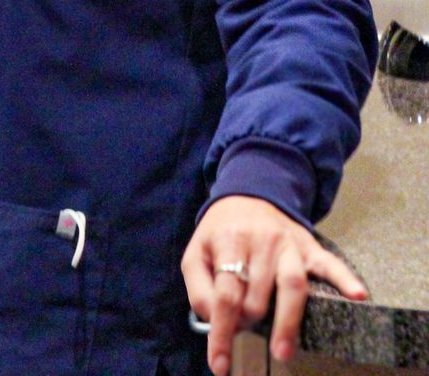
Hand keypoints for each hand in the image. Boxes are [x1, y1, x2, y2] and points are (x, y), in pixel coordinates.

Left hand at [182, 195, 367, 374]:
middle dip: (250, 321)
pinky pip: (330, 263)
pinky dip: (345, 279)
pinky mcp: (311, 246)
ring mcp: (288, 244)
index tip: (220, 365)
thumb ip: (200, 289)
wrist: (246, 196)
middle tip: (245, 332)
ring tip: (283, 351)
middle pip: (258, 295)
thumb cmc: (219, 233)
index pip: (225, 295)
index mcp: (228, 242)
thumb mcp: (196, 254)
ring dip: (288, 321)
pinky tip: (357, 296)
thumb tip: (214, 322)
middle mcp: (260, 243)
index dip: (221, 332)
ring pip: (292, 285)